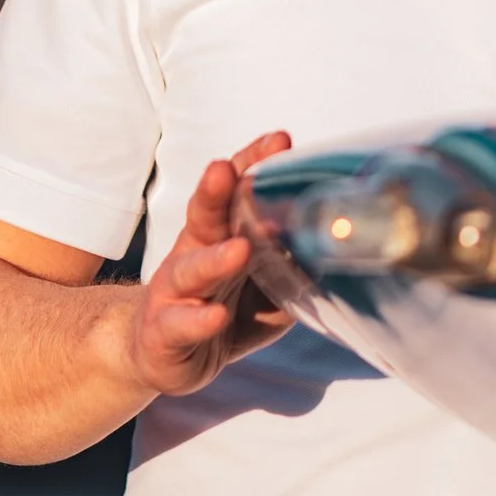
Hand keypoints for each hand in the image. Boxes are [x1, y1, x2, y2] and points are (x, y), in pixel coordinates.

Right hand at [125, 131, 293, 397]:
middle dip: (217, 191)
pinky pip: (182, 324)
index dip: (252, 164)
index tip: (279, 141)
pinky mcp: (163, 331)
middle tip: (227, 169)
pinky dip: (199, 320)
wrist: (159, 354)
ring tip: (240, 250)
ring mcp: (175, 293)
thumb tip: (335, 249)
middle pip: (204, 216)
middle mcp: (193, 254)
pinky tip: (216, 316)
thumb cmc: (218, 309)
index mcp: (219, 235)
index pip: (234, 192)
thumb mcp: (262, 287)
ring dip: (215, 259)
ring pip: (191, 270)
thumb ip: (290, 267)